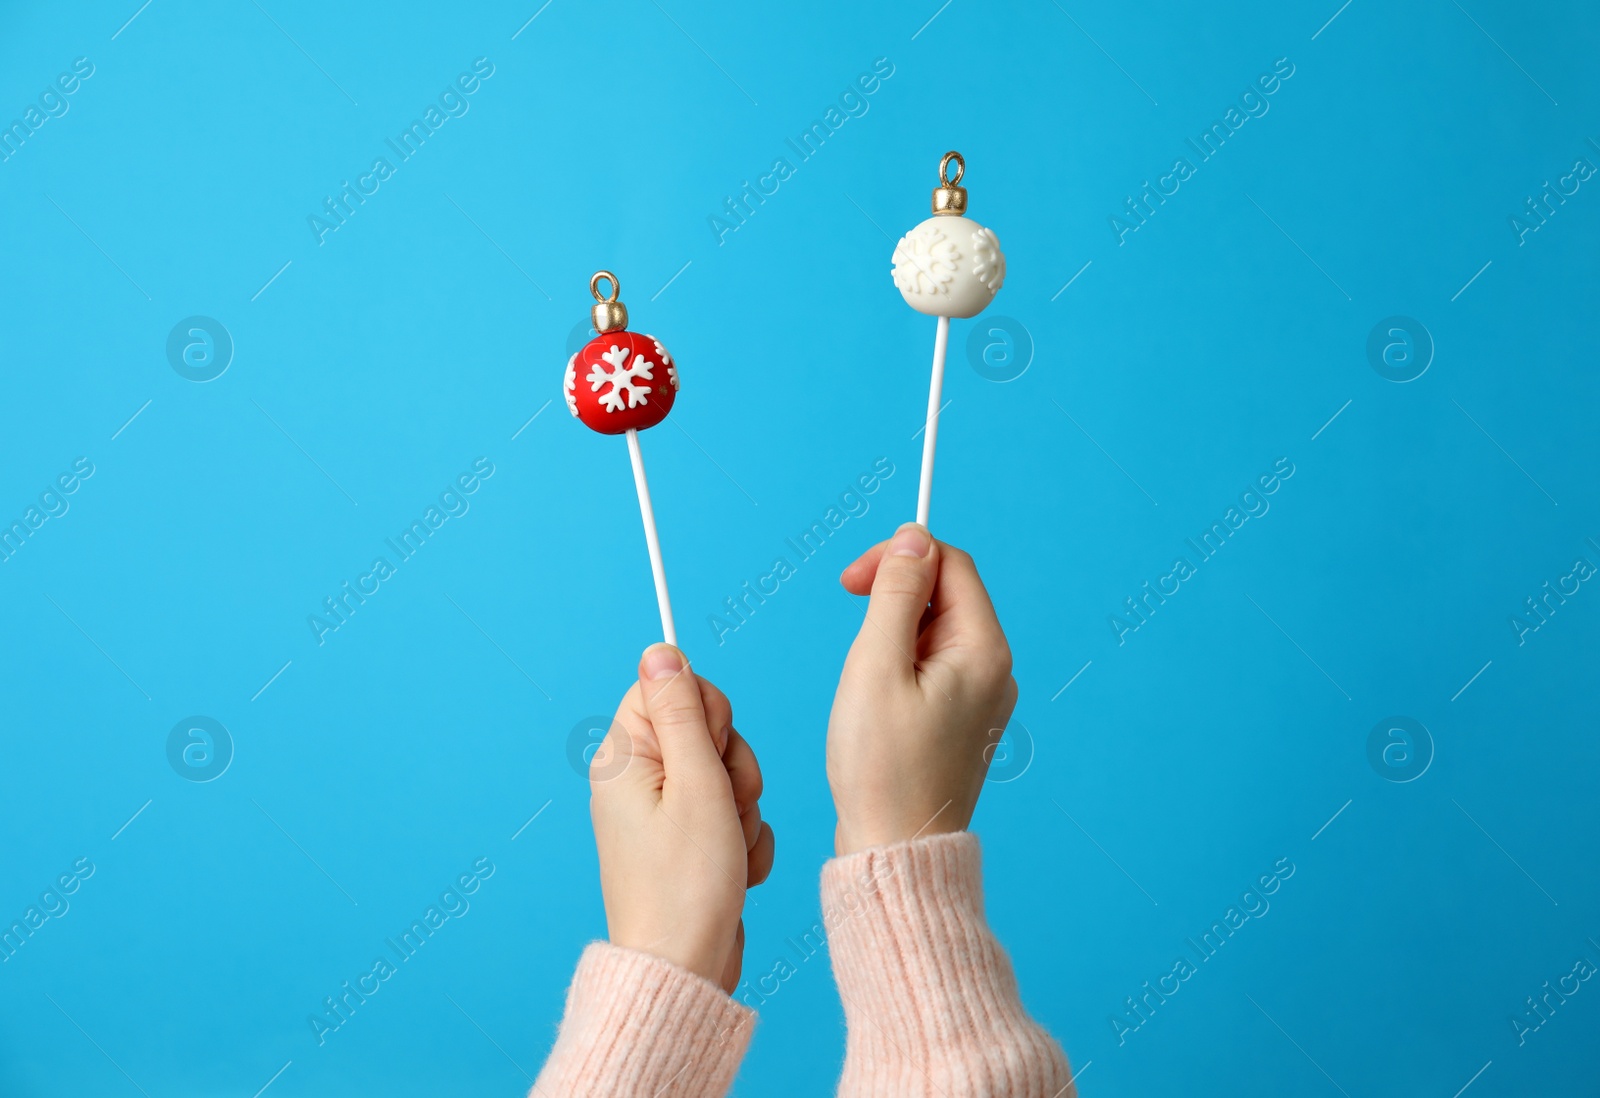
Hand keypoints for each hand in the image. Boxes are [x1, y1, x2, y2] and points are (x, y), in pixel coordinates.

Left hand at [590, 645, 773, 991]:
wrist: (684, 970)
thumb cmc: (686, 887)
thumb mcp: (696, 785)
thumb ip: (683, 713)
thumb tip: (659, 649)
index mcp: (625, 757)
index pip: (671, 687)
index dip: (708, 712)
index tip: (713, 749)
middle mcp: (637, 779)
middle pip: (706, 728)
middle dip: (734, 765)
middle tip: (726, 805)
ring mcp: (661, 811)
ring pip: (727, 771)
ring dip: (744, 807)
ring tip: (728, 846)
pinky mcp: (684, 840)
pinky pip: (730, 812)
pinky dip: (743, 838)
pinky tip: (735, 869)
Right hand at [827, 524, 1016, 856]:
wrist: (895, 849)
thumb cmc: (881, 767)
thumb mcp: (876, 666)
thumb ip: (896, 594)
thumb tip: (914, 537)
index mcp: (984, 652)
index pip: (951, 565)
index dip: (899, 556)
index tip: (849, 581)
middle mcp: (995, 671)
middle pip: (947, 594)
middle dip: (895, 592)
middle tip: (848, 615)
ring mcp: (983, 698)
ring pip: (936, 630)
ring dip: (893, 630)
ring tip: (862, 674)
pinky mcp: (963, 720)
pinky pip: (934, 666)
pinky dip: (900, 663)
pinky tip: (875, 697)